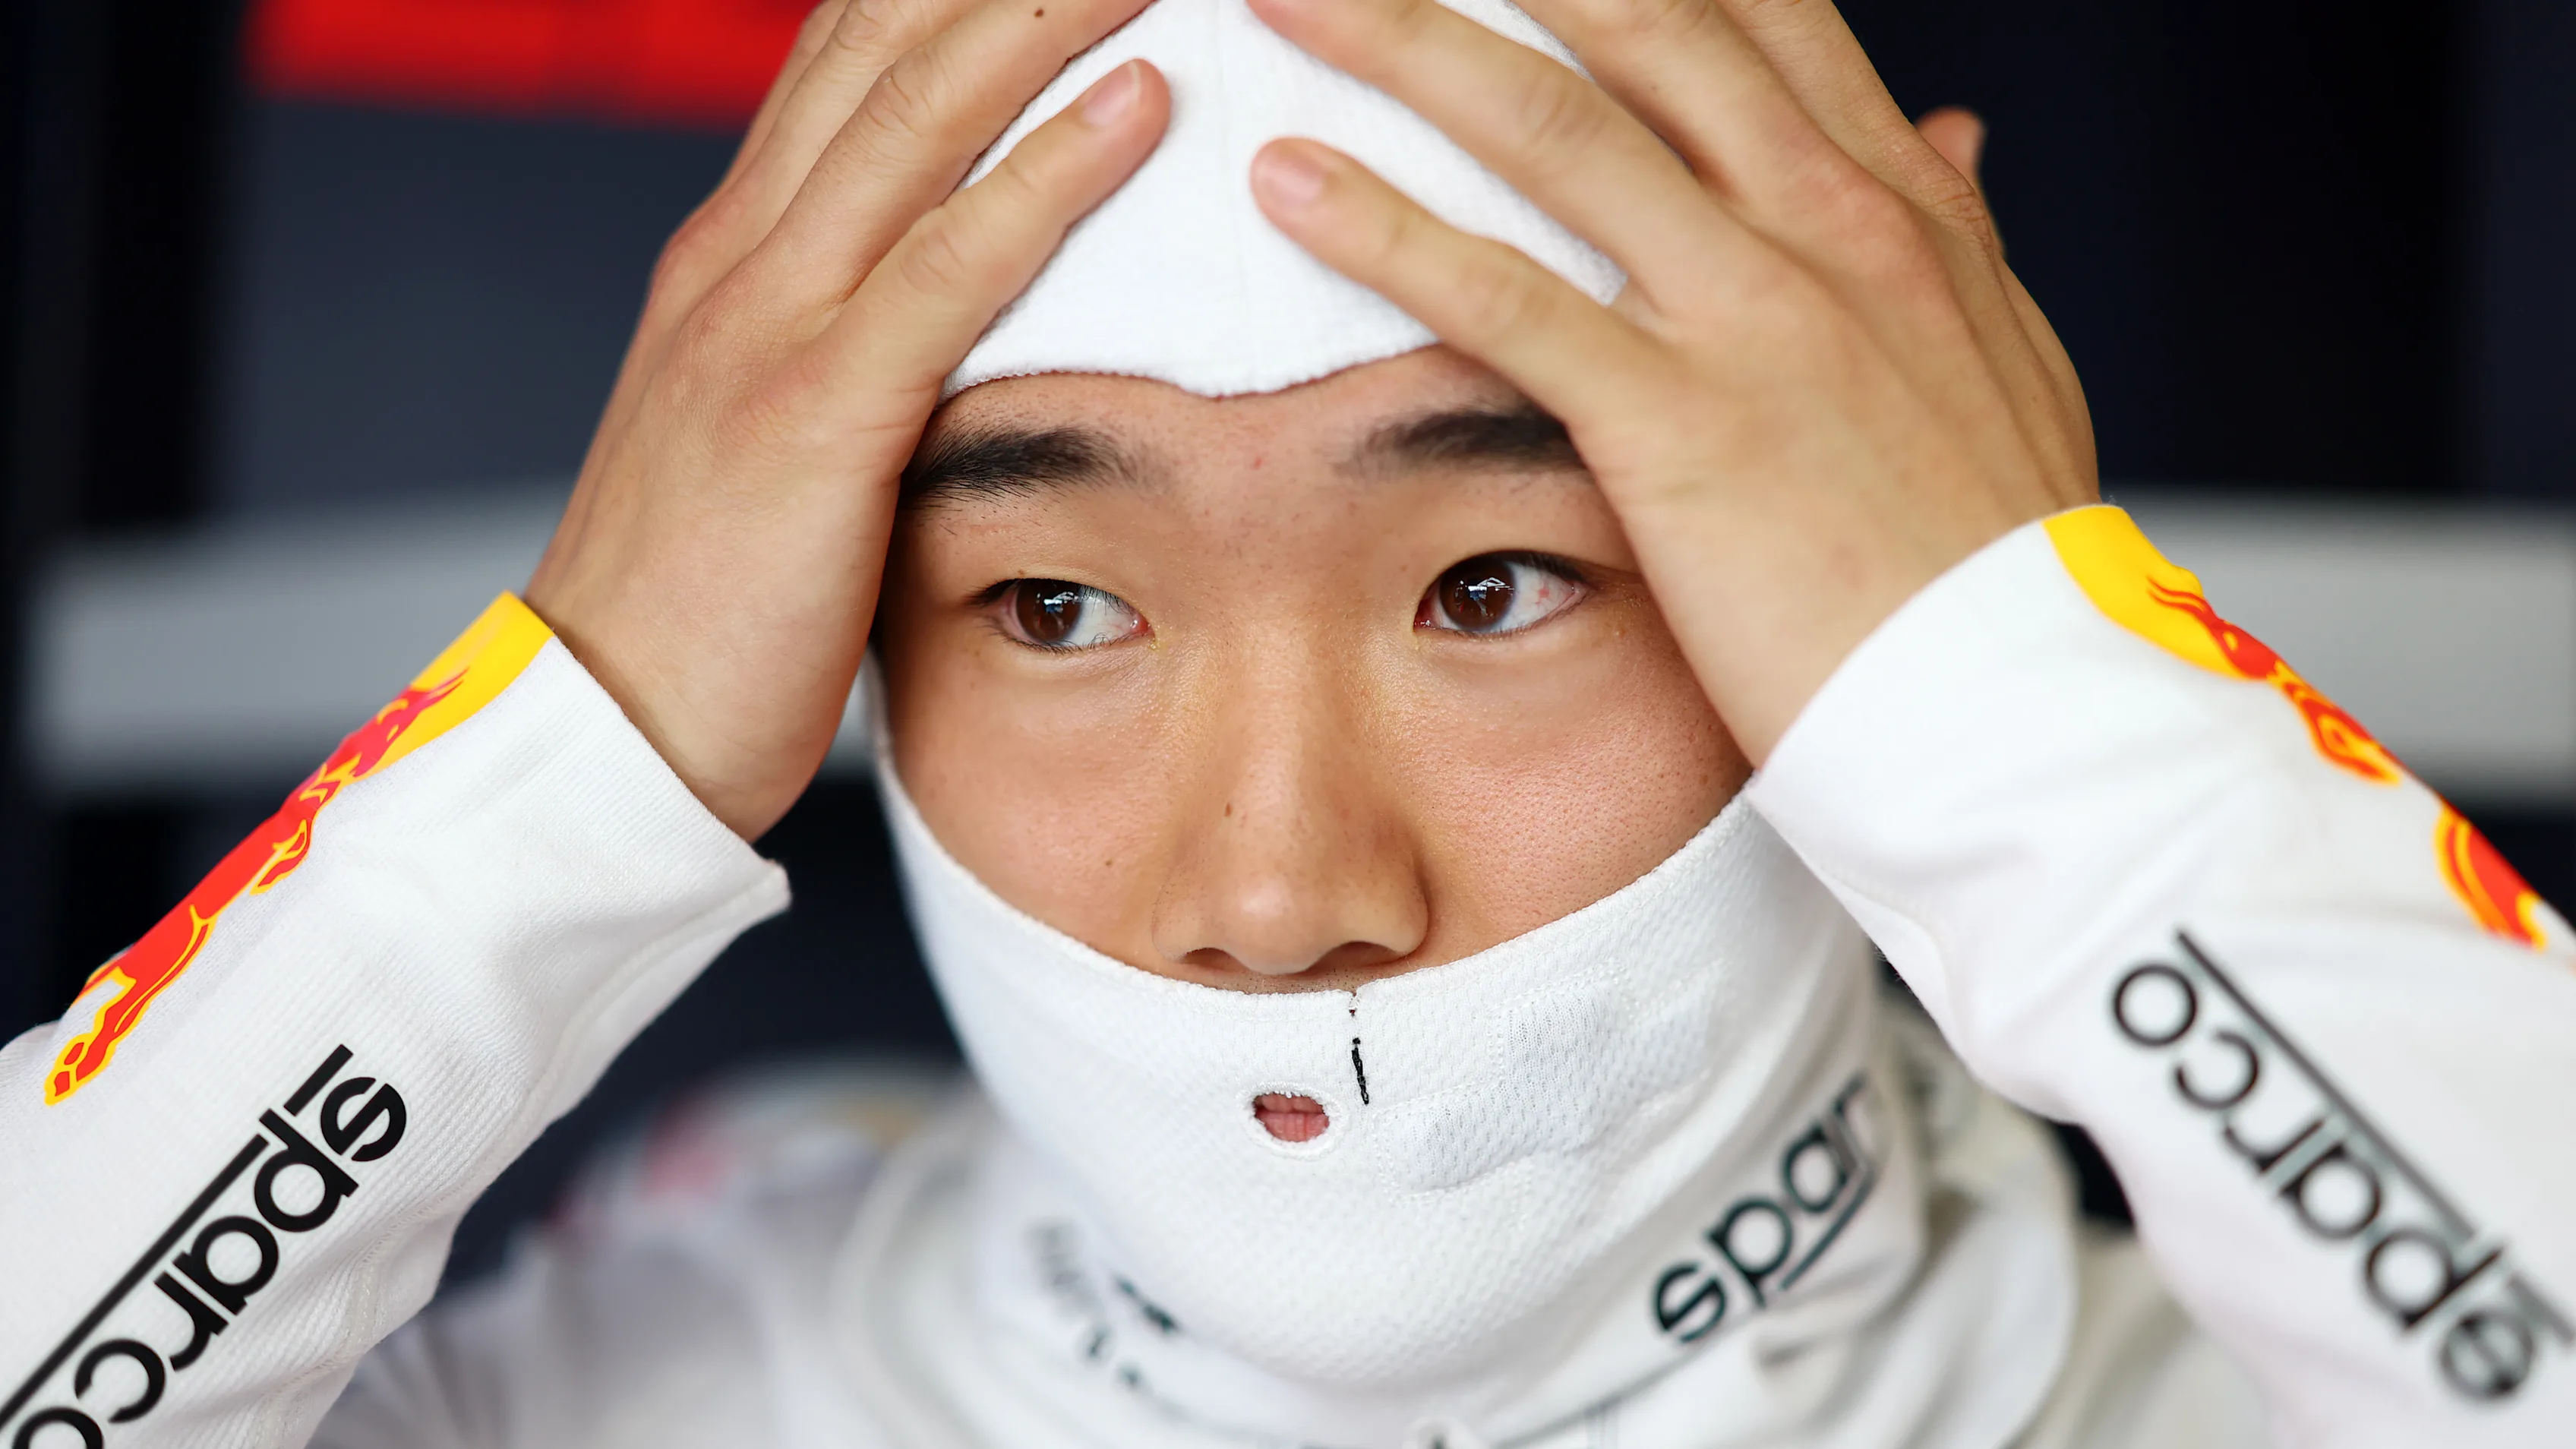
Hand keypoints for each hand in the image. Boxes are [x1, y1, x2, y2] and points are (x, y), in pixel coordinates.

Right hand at [525, 0, 1169, 837]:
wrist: (599, 728)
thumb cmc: (701, 597)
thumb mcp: (765, 431)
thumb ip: (841, 346)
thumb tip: (943, 311)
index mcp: (734, 254)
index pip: (847, 61)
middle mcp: (743, 255)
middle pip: (886, 48)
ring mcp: (768, 325)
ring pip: (919, 118)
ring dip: (1044, 14)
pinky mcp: (812, 414)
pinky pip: (946, 265)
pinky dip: (1048, 173)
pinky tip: (1141, 103)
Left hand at [1244, 0, 2096, 760]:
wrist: (2028, 711)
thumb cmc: (1999, 562)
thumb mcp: (2000, 359)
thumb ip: (1951, 236)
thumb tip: (1951, 136)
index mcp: (1900, 207)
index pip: (1762, 17)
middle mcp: (1832, 226)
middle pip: (1647, 25)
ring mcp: (1757, 317)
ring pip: (1557, 129)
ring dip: (1404, 43)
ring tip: (1283, 0)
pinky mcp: (1682, 427)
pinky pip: (1506, 298)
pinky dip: (1384, 229)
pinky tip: (1288, 184)